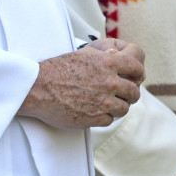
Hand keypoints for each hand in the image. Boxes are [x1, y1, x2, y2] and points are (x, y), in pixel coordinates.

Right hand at [17, 39, 144, 127]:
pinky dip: (104, 117)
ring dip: (118, 107)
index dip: (138, 74)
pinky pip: (109, 120)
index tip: (136, 78)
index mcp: (107, 63)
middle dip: (130, 94)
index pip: (137, 68)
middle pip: (134, 92)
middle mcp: (108, 82)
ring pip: (124, 108)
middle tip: (124, 95)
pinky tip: (96, 112)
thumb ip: (103, 57)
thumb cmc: (56, 70)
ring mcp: (102, 102)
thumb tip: (116, 55)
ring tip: (109, 105)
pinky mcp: (94, 118)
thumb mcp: (82, 55)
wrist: (38, 89)